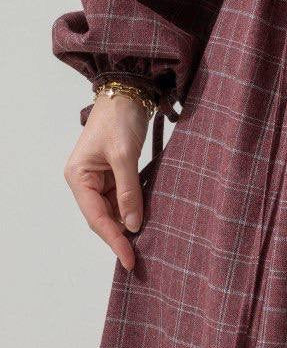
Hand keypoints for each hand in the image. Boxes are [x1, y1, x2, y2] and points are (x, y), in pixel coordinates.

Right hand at [63, 92, 150, 269]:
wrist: (129, 89)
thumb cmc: (120, 117)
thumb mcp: (124, 155)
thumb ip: (129, 190)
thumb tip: (133, 224)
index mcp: (79, 177)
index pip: (96, 217)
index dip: (113, 239)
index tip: (129, 258)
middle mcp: (85, 180)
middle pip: (103, 216)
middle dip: (120, 233)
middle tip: (139, 254)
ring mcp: (99, 176)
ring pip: (113, 207)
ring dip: (129, 219)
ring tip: (146, 238)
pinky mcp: (114, 170)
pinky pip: (122, 194)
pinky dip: (133, 204)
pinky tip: (145, 214)